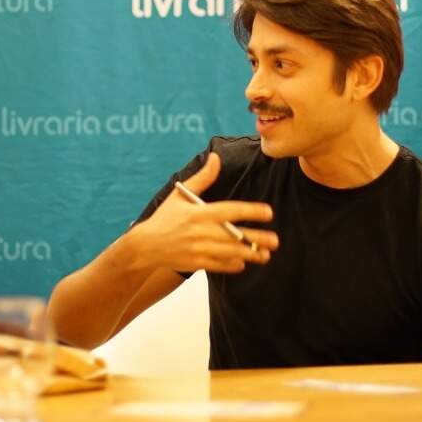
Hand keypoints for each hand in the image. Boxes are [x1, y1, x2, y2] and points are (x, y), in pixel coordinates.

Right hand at [126, 152, 277, 273]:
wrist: (145, 245)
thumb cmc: (165, 218)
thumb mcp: (181, 195)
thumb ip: (203, 177)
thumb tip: (215, 157)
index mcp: (200, 213)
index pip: (231, 211)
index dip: (252, 211)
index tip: (268, 212)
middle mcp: (201, 232)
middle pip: (235, 235)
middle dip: (257, 238)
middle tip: (275, 240)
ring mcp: (199, 249)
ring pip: (231, 253)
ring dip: (250, 254)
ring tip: (265, 255)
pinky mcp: (196, 263)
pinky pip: (219, 265)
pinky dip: (232, 265)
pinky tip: (243, 263)